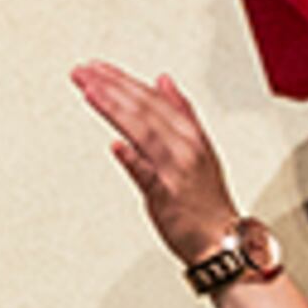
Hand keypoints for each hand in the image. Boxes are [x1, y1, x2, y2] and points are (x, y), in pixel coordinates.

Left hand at [72, 61, 237, 260]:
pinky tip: (115, 145)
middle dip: (113, 87)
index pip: (153, 99)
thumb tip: (163, 80)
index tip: (98, 67)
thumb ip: (181, 111)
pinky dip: (132, 158)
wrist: (222, 240)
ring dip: (116, 108)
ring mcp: (176, 170)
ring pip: (144, 132)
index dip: (124, 81)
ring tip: (90, 90)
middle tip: (84, 71)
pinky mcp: (167, 196)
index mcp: (191, 135)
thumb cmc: (207, 199)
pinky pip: (147, 174)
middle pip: (146, 109)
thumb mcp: (200, 146)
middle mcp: (186, 148)